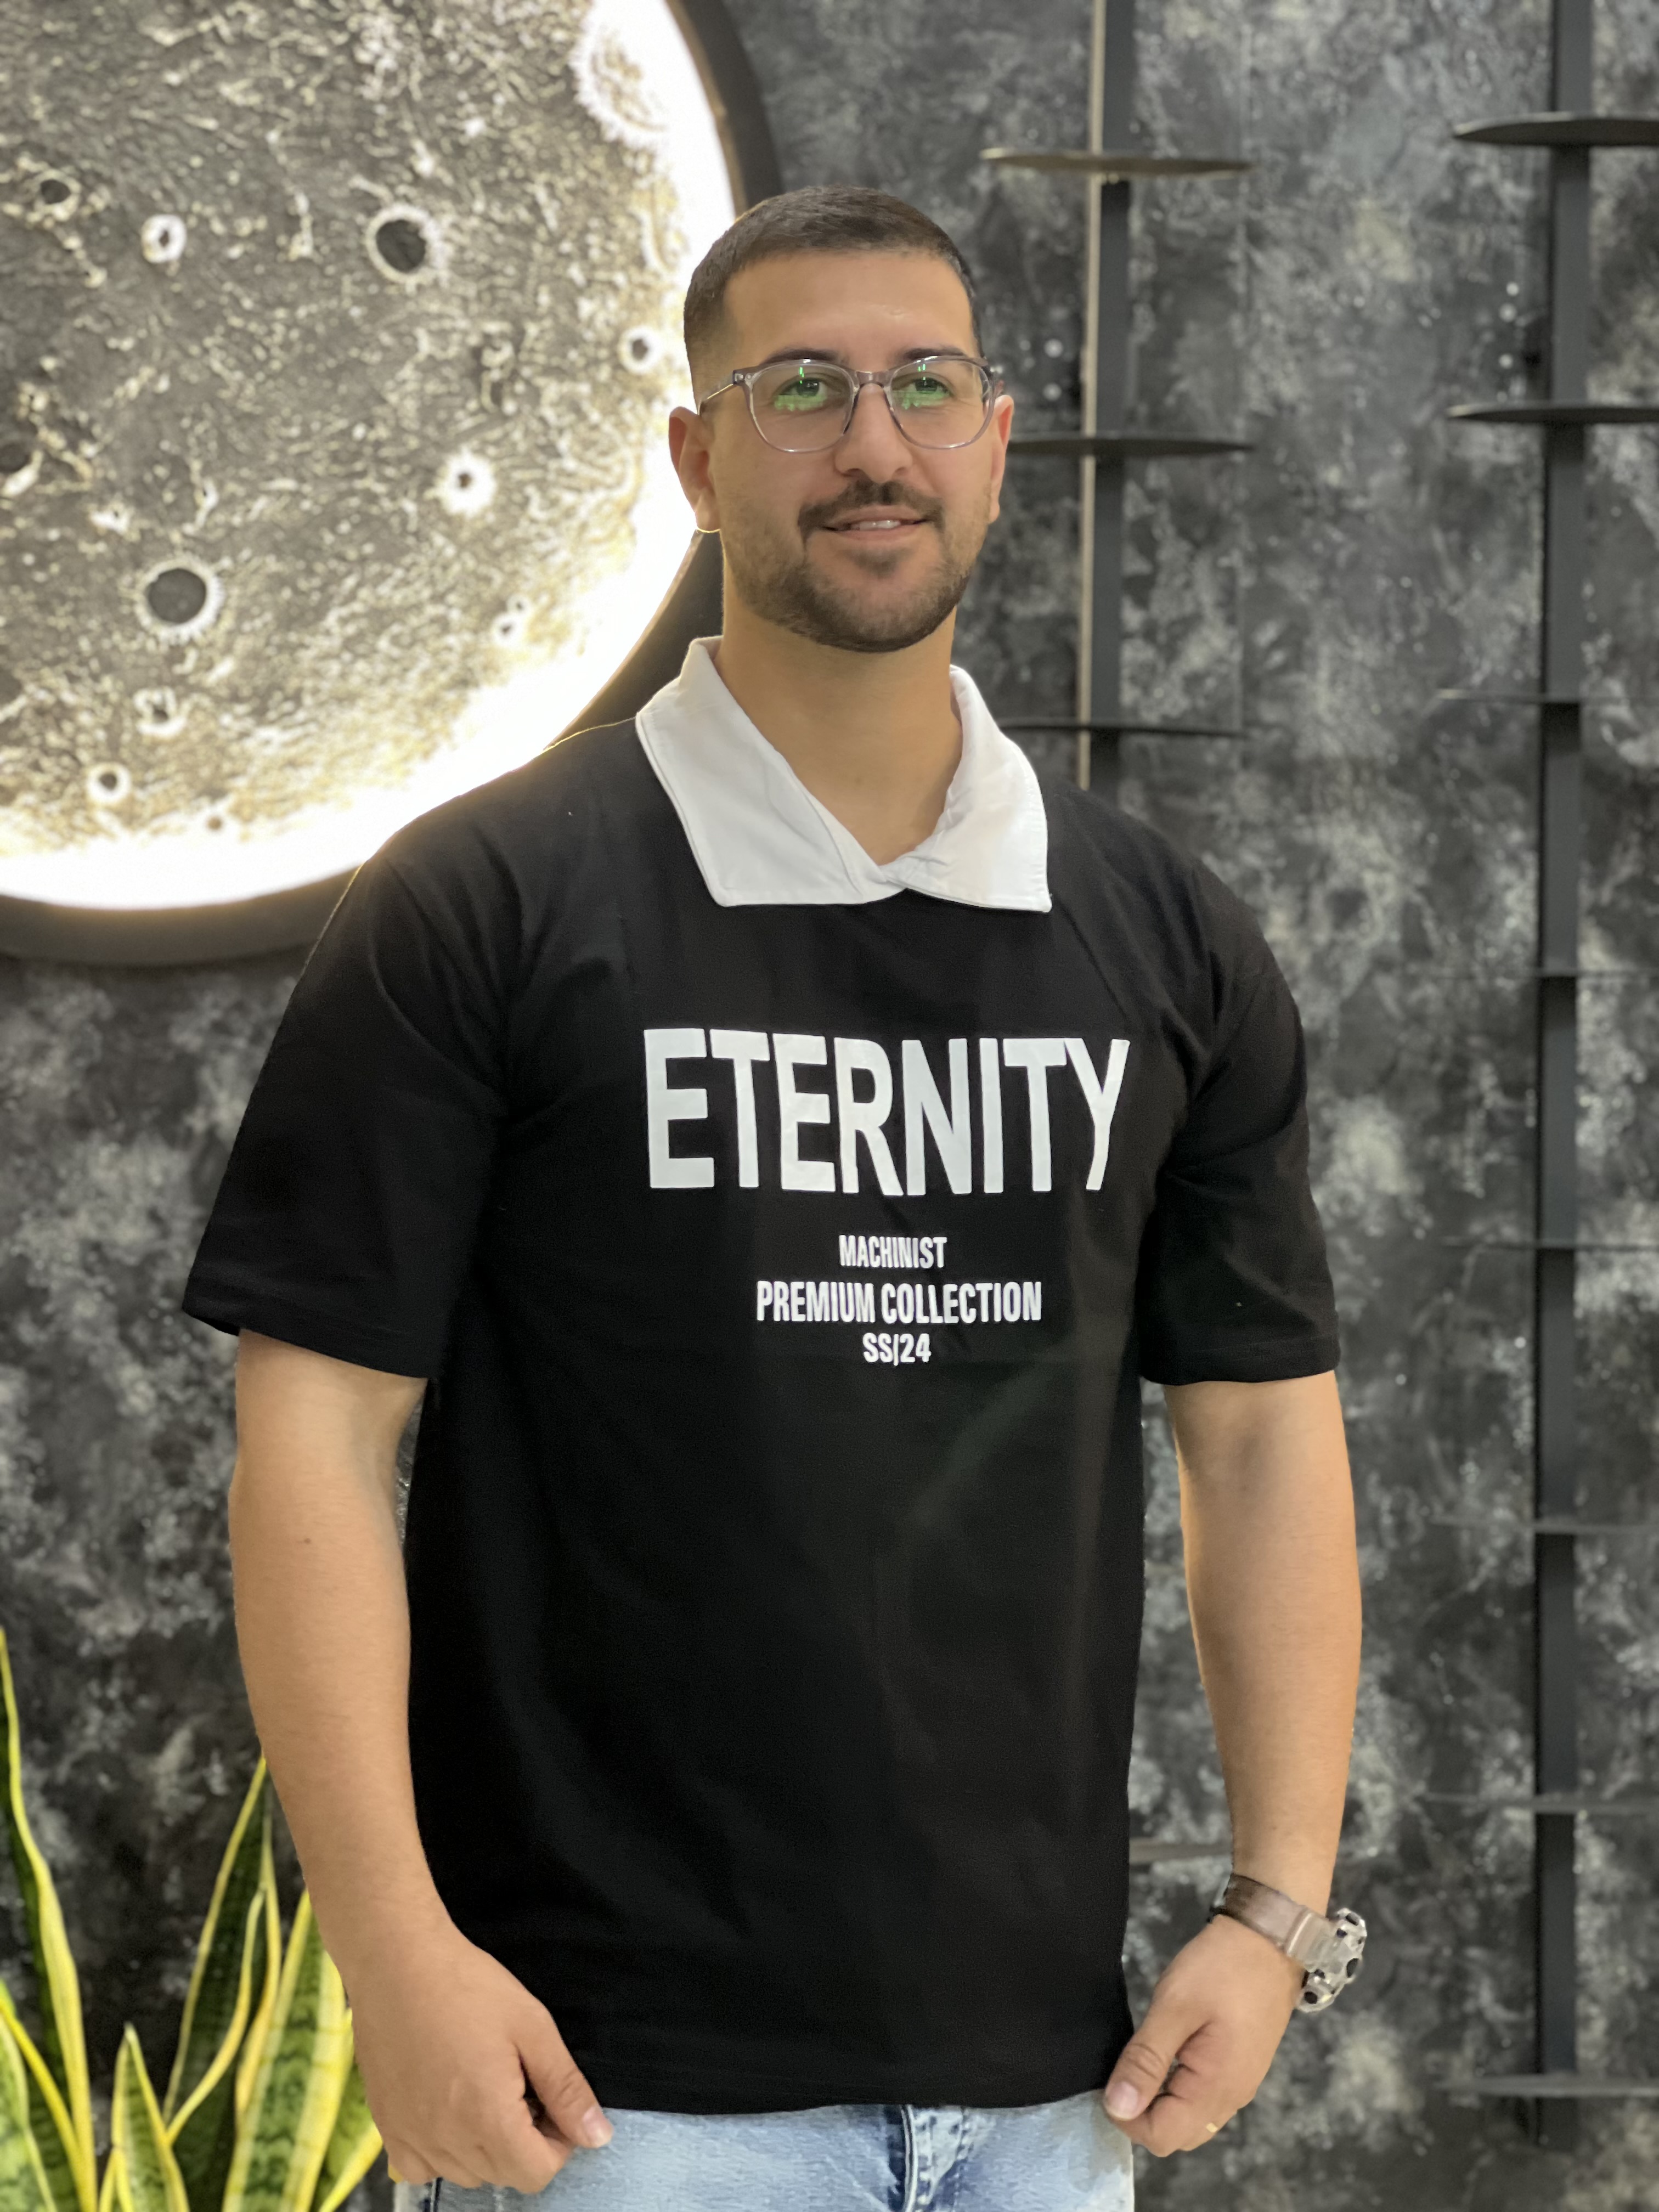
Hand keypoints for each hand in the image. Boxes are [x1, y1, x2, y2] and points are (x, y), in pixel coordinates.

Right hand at [345, 1918, 612, 2187]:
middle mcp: (447, 2140)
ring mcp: (411, 2138)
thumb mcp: (533, 2027)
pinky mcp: (387, 2129)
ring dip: (486, 2146)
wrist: (397, 1963)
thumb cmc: (466, 1986)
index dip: (558, 2142)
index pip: (537, 2173)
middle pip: (504, 2174)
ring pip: (467, 2174)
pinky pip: (421, 2170)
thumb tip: (598, 2135)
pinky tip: (449, 2108)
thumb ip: (566, 2088)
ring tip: (485, 2089)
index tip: (550, 2101)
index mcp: (488, 2118)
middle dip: (525, 2140)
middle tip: (520, 2085)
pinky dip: (442, 2152)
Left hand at [1102, 1914, 1300, 2154]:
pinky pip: (1204, 2098)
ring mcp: (1240, 2084)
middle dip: (1142, 2115)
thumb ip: (1146, 2060)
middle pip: (1177, 2135)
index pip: (1162, 2136)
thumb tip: (1117, 2107)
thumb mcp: (1175, 2007)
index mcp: (1216, 2089)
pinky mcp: (1241, 2067)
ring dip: (1160, 2102)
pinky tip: (1166, 2055)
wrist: (1270, 1937)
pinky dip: (1178, 2090)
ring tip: (1141, 2059)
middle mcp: (1233, 2098)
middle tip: (1123, 2069)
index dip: (1126, 2117)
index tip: (1109, 2081)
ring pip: (1191, 2119)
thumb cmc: (1222, 1967)